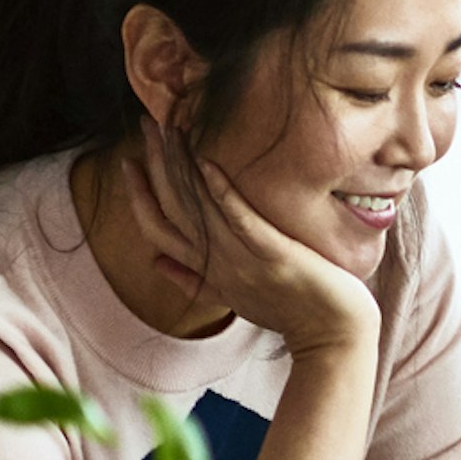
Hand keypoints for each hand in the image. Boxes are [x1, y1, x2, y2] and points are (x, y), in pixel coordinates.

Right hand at [124, 132, 380, 357]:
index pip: (157, 231)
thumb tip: (154, 262)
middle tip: (144, 124)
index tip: (129, 161)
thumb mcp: (231, 297)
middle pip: (171, 211)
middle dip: (154, 166)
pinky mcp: (271, 253)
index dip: (139, 196)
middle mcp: (217, 263)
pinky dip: (221, 192)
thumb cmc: (287, 312)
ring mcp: (242, 258)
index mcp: (206, 271)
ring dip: (180, 167)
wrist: (331, 335)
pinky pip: (239, 219)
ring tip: (168, 129)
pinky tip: (206, 162)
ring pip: (197, 210)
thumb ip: (191, 278)